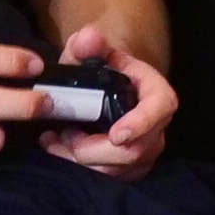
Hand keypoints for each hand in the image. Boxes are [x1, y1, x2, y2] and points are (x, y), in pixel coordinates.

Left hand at [36, 25, 175, 180]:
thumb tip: (87, 37)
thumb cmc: (101, 69)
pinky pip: (109, 177)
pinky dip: (80, 169)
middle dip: (93, 149)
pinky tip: (59, 149)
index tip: (116, 135)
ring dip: (80, 160)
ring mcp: (146, 150)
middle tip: (64, 134)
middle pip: (133, 150)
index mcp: (156, 93)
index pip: (159, 109)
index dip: (140, 124)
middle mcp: (157, 126)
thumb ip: (87, 44)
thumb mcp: (91, 52)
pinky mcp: (132, 168)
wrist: (105, 87)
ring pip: (117, 169)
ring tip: (55, 140)